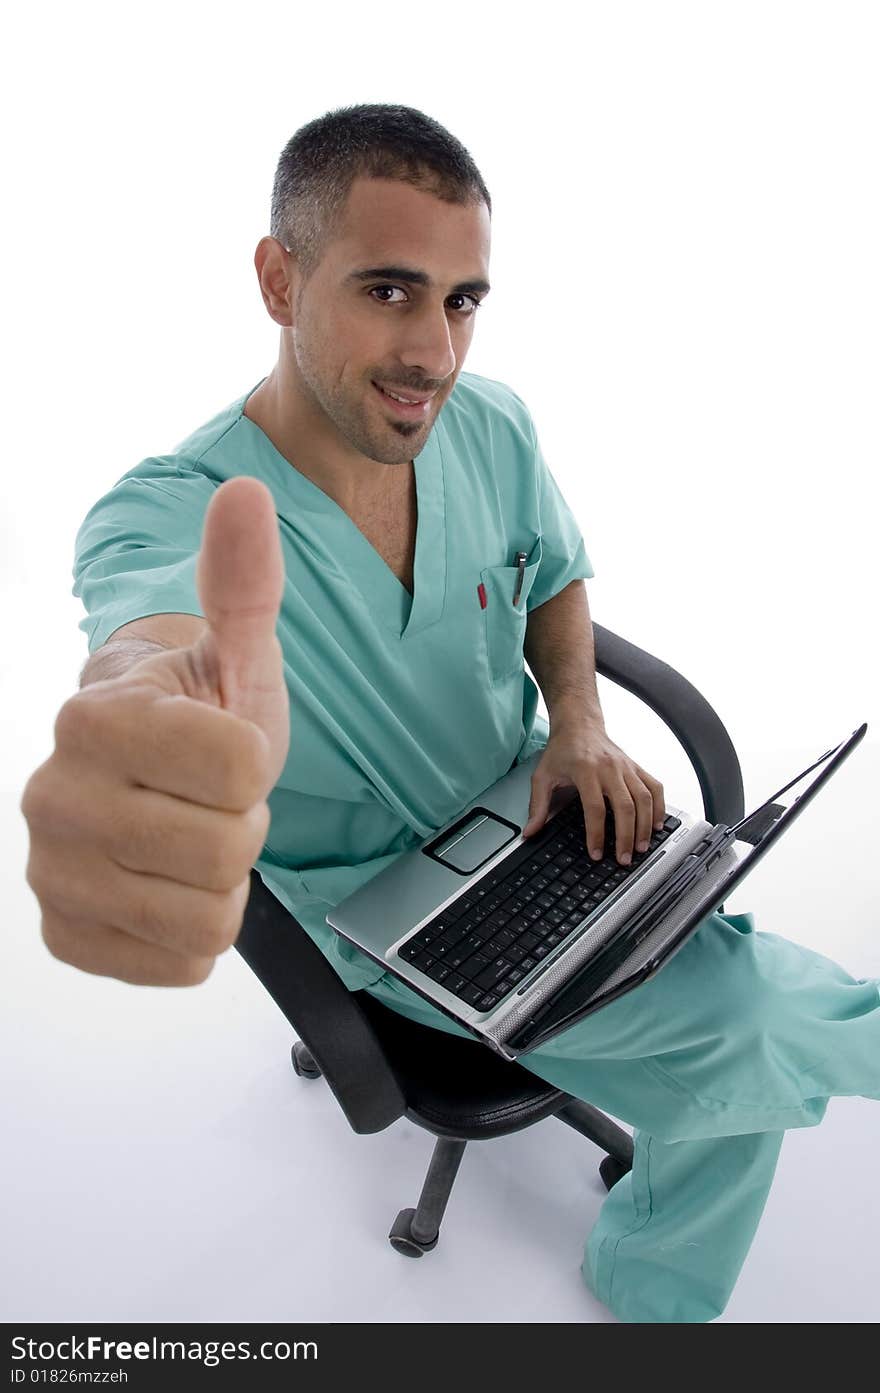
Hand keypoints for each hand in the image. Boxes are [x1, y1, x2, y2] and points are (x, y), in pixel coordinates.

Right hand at [20, 477, 289, 986]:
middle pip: (226, 846)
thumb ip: (242, 584)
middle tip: (208, 801)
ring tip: (190, 840)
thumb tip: (247, 496)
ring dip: (222, 883)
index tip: (223, 749)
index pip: (240, 766)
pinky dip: (194, 936)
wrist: (148, 778)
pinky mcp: (66, 936)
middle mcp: (54, 794)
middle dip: (240, 826)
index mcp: (96, 716)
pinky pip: (177, 965)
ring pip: (206, 917)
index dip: (254, 761)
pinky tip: (168, 887)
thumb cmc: (198, 712)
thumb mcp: (235, 650)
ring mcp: (52, 872)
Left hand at [521, 718, 665, 864]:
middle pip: (624, 806)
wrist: (579, 724)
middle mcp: (609, 768)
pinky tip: (658, 824)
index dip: (597, 834)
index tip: (596, 853)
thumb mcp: (542, 776)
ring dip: (645, 826)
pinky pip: (655, 787)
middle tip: (624, 859)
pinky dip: (660, 807)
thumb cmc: (562, 750)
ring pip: (644, 798)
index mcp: (585, 770)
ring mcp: (626, 767)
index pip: (595, 808)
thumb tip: (530, 832)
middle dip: (626, 836)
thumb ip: (537, 806)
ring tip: (641, 848)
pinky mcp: (636, 767)